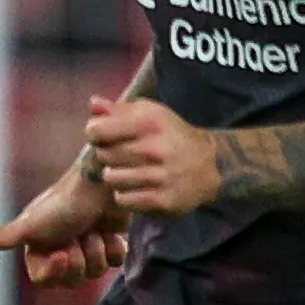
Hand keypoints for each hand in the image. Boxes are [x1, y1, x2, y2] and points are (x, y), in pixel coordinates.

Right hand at [0, 142, 130, 287]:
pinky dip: (114, 246)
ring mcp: (89, 245)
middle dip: (78, 259)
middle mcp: (62, 247)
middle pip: (72, 280)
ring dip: (96, 250)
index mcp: (40, 246)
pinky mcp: (112, 240)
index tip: (62, 253)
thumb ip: (5, 236)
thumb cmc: (64, 203)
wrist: (101, 183)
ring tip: (93, 228)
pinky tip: (109, 230)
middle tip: (76, 235)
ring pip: (95, 272)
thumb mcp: (30, 223)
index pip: (44, 280)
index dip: (54, 270)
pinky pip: (116, 262)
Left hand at [82, 92, 222, 216]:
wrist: (211, 165)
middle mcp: (156, 148)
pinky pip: (123, 199)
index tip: (102, 136)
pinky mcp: (164, 200)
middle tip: (123, 155)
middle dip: (108, 155)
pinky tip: (137, 187)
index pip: (98, 130)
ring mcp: (161, 177)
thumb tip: (93, 104)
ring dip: (116, 176)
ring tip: (129, 171)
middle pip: (103, 155)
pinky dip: (125, 195)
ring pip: (111, 179)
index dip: (95, 134)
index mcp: (150, 122)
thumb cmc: (171, 135)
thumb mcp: (150, 114)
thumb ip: (118, 110)